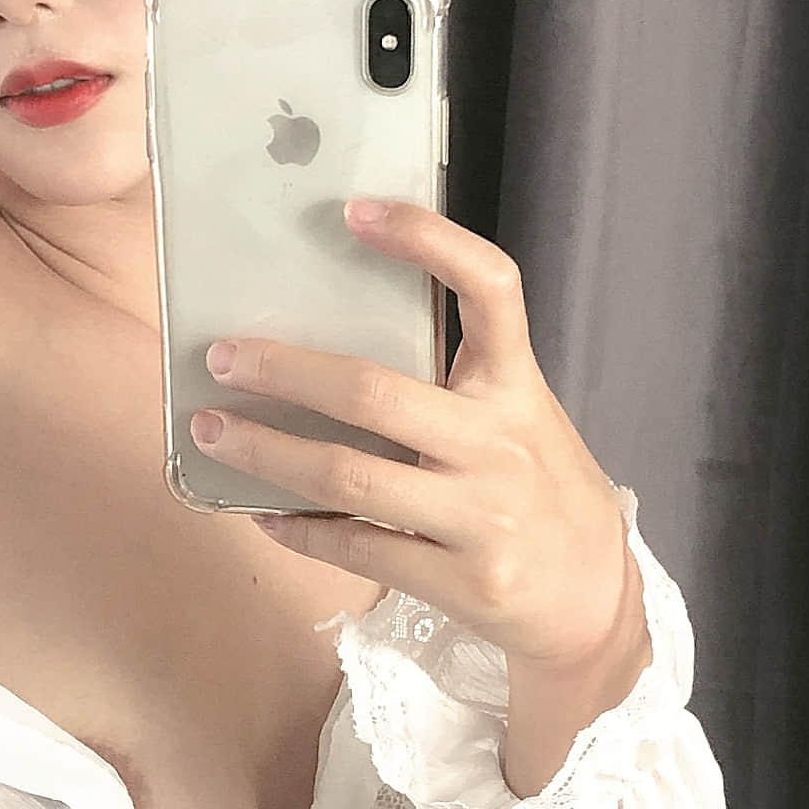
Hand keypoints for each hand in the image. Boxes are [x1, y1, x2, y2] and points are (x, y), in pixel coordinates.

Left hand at [186, 196, 642, 694]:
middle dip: (285, 371)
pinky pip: (356, 548)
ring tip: (213, 434)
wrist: (595, 598)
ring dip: (266, 453)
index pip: (491, 288)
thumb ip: (454, 384)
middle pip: (375, 392)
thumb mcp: (520, 419)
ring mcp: (482, 516)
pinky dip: (298, 530)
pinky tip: (263, 515)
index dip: (428, 240)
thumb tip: (331, 350)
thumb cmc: (539, 491)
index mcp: (516, 387)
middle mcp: (500, 444)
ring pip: (349, 475)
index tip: (356, 211)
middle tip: (223, 357)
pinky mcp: (461, 581)